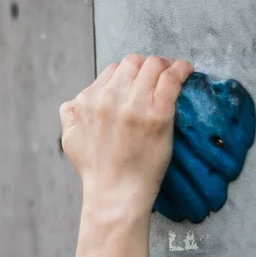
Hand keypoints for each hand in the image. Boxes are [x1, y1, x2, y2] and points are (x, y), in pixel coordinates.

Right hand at [59, 54, 192, 210]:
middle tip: (158, 75)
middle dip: (146, 66)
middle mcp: (109, 97)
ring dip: (165, 65)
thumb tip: (75, 102)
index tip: (139, 81)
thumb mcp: (70, 139)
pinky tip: (186, 70)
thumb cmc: (96, 170)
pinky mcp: (158, 114)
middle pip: (133, 62)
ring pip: (153, 65)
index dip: (129, 75)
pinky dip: (181, 69)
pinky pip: (172, 79)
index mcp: (88, 100)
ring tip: (175, 70)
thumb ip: (69, 115)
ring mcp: (135, 104)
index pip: (113, 70)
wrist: (115, 193)